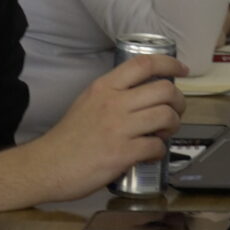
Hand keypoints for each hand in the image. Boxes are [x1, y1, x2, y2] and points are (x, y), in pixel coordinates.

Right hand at [32, 56, 185, 197]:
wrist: (47, 165)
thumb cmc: (68, 137)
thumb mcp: (87, 102)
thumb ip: (112, 96)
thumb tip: (142, 97)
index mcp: (104, 87)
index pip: (144, 64)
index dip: (169, 64)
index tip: (181, 71)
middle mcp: (114, 102)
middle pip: (164, 90)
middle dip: (179, 102)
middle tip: (175, 112)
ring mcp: (119, 128)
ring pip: (166, 116)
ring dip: (173, 126)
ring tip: (164, 133)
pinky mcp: (122, 153)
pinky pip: (157, 146)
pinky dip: (160, 150)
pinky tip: (151, 153)